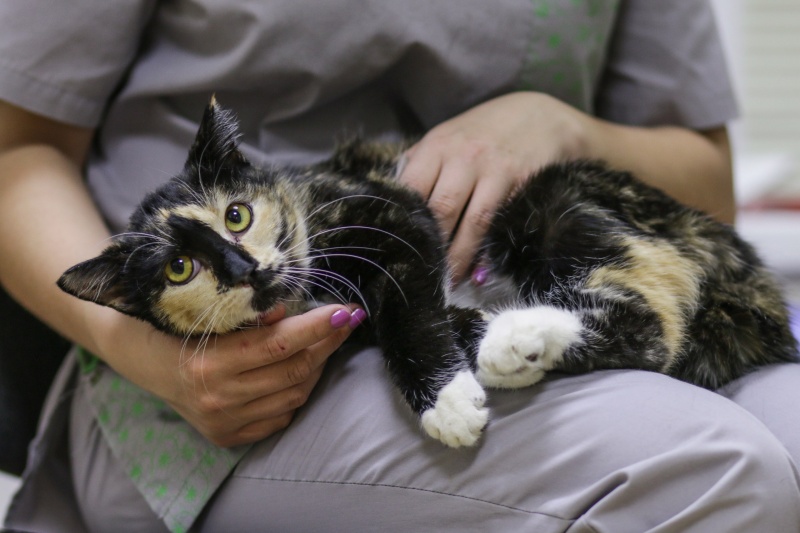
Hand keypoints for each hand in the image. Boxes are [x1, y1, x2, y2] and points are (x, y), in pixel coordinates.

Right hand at [93, 303, 363, 446]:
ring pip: (293, 395)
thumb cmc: (175, 324)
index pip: (278, 344)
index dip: (317, 326)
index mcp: (209, 364)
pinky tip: (302, 369)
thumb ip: (249, 314)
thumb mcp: (206, 311)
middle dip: (327, 343)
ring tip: (326, 341)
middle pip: (293, 371)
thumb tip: (289, 312)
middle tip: (347, 320)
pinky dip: (297, 391)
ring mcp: (224, 422)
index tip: (346, 310)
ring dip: (316, 366)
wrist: (140, 357)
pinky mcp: (227, 436)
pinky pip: (280, 415)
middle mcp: (218, 399)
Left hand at [398, 92, 591, 280]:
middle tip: (420, 275)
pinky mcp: (520, 181)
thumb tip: (395, 208)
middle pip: (438, 210)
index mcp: (436, 146)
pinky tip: (478, 272)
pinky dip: (486, 252)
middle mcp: (462, 155)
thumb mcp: (448, 140)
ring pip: (470, 222)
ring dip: (457, 258)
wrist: (540, 117)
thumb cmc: (484, 134)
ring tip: (447, 283)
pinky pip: (498, 223)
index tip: (396, 251)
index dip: (403, 224)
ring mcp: (493, 168)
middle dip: (429, 247)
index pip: (410, 189)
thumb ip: (422, 168)